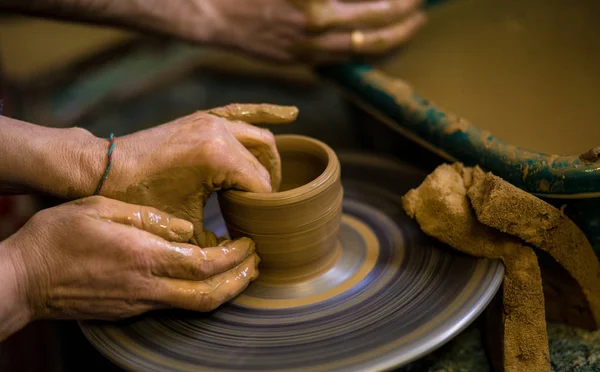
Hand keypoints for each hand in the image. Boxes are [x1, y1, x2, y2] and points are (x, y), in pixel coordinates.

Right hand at [0, 196, 257, 338]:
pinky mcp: (131, 309)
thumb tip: (186, 227)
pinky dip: (201, 293)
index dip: (235, 256)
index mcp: (145, 257)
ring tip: (242, 271)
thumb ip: (150, 218)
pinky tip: (205, 277)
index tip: (249, 242)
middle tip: (257, 262)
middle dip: (240, 280)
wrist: (24, 277)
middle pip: (210, 294)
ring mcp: (140, 302)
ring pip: (196, 305)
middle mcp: (148, 286)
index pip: (206, 263)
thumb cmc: (59, 236)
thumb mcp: (103, 209)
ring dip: (225, 290)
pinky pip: (177, 305)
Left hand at [103, 103, 297, 246]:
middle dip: (266, 190)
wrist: (105, 170)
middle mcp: (219, 133)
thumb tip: (245, 253)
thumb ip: (219, 242)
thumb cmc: (141, 199)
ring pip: (261, 140)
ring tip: (268, 185)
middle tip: (260, 211)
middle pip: (264, 165)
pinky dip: (269, 113)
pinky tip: (290, 114)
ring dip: (269, 162)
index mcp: (218, 158)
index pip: (260, 187)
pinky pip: (244, 112)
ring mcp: (212, 121)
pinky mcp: (203, 118)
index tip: (257, 226)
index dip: (262, 210)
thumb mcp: (184, 226)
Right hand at [191, 0, 426, 62]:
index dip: (399, 3)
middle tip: (421, 11)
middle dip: (404, 22)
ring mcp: (308, 50)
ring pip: (362, 51)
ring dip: (390, 41)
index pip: (374, 8)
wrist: (214, 12)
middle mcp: (317, 31)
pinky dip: (365, 52)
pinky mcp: (299, 60)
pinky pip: (342, 60)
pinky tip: (377, 43)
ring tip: (408, 29)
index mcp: (318, 8)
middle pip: (375, 33)